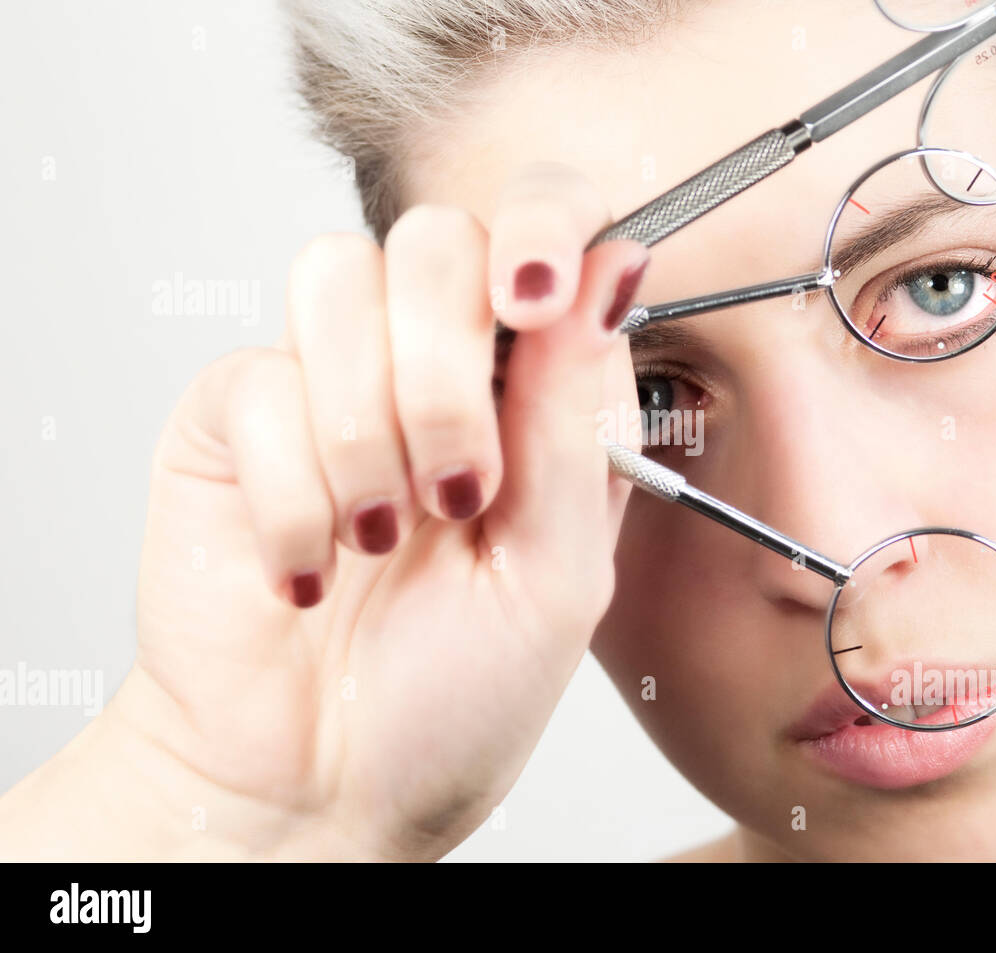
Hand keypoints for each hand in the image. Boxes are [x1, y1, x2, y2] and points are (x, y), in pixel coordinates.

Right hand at [0, 163, 647, 859]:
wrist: (316, 787)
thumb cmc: (453, 696)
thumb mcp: (557, 574)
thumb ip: (578, 419)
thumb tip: (614, 266)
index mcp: (535, 393)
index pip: (547, 235)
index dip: (543, 229)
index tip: (534, 298)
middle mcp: (434, 368)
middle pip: (437, 240)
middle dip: (450, 370)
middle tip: (459, 491)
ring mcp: (331, 383)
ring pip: (337, 279)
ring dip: (368, 427)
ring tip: (384, 535)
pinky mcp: (237, 417)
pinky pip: (259, 379)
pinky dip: (295, 495)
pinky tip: (311, 570)